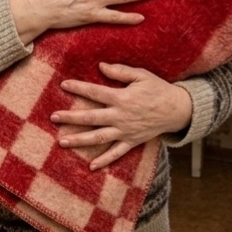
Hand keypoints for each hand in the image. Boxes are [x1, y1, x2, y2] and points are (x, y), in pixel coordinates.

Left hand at [51, 62, 193, 170]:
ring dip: (80, 140)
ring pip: (99, 137)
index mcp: (122, 98)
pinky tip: (91, 166)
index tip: (63, 85)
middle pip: (91, 117)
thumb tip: (101, 66)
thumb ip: (120, 71)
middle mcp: (120, 116)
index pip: (95, 92)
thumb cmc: (158, 89)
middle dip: (71, 118)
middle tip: (53, 117)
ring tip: (62, 141)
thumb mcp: (141, 75)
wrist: (177, 109)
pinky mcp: (132, 141)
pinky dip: (104, 160)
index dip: (78, 88)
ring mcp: (125, 131)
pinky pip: (116, 153)